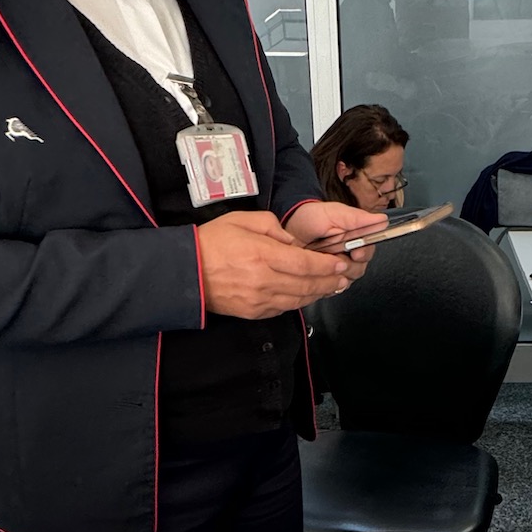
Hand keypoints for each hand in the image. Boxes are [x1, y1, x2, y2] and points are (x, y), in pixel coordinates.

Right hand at [198, 210, 354, 319]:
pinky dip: (302, 302)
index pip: (305, 263)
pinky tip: (310, 295)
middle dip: (330, 280)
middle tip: (344, 276)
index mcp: (262, 255)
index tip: (340, 262)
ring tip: (335, 286)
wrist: (186, 272)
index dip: (326, 265)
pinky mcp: (255, 311)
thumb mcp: (242, 220)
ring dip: (320, 293)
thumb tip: (294, 243)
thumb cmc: (212, 242)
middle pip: (307, 284)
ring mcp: (260, 299)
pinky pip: (285, 308)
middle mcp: (264, 280)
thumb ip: (273, 228)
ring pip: (300, 299)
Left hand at [283, 199, 382, 284]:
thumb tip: (382, 220)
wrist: (288, 227)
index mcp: (356, 240)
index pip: (369, 252)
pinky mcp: (326, 280)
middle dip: (347, 264)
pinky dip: (325, 282)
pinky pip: (331, 288)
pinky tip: (316, 271)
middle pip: (359, 269)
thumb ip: (358, 218)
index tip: (355, 253)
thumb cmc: (311, 217)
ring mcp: (337, 269)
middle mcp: (349, 256)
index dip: (364, 254)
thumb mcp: (335, 213)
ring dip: (335, 272)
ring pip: (346, 280)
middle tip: (334, 255)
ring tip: (322, 260)